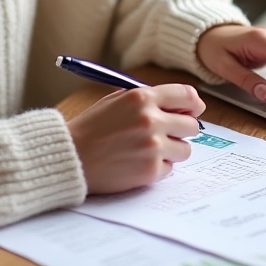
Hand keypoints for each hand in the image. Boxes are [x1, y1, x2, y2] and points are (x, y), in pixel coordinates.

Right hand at [67, 83, 204, 193]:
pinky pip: (170, 168)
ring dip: (172, 150)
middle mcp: (151, 120)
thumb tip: (184, 106)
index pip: (187, 95)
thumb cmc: (92, 128)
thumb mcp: (118, 100)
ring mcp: (153, 146)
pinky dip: (159, 167)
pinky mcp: (150, 170)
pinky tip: (139, 162)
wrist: (71, 157)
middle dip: (182, 129)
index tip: (194, 110)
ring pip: (185, 149)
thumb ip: (150, 100)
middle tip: (168, 134)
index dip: (193, 103)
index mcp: (143, 97)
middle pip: (192, 125)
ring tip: (150, 150)